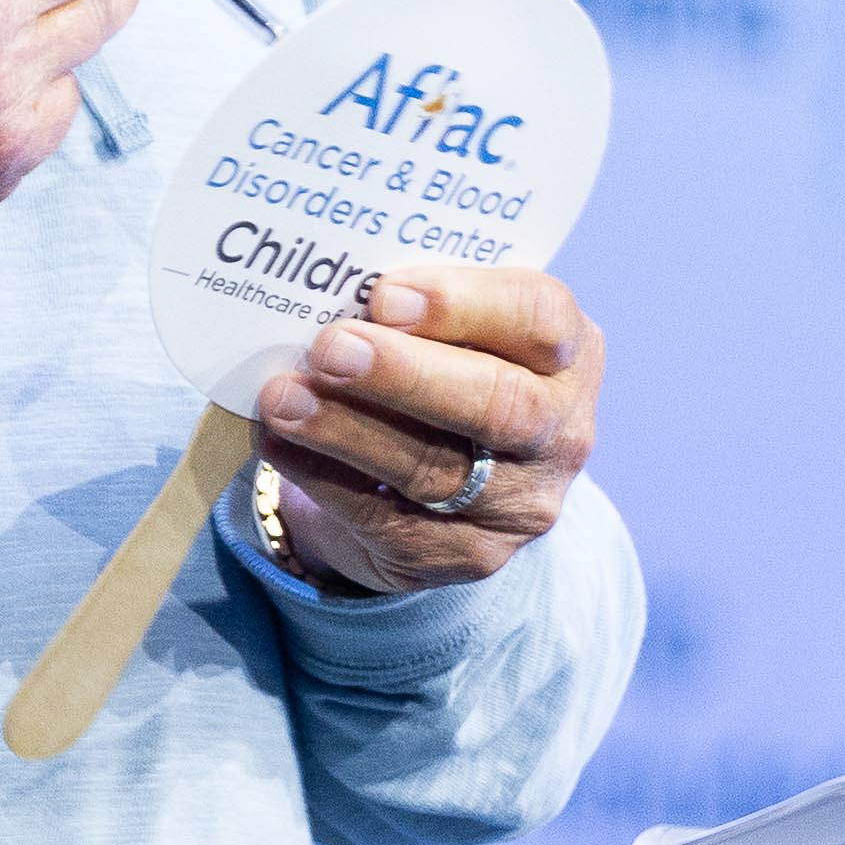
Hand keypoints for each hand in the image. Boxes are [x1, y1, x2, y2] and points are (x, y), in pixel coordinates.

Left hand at [252, 262, 606, 596]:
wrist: (443, 482)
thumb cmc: (444, 369)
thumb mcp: (455, 330)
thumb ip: (419, 307)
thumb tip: (334, 289)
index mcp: (566, 353)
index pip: (540, 318)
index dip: (464, 304)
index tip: (385, 295)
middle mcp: (559, 432)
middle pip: (497, 404)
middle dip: (405, 374)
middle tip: (330, 349)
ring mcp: (520, 503)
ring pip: (434, 467)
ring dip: (347, 429)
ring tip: (283, 397)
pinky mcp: (467, 554)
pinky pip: (387, 519)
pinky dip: (323, 476)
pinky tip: (278, 441)